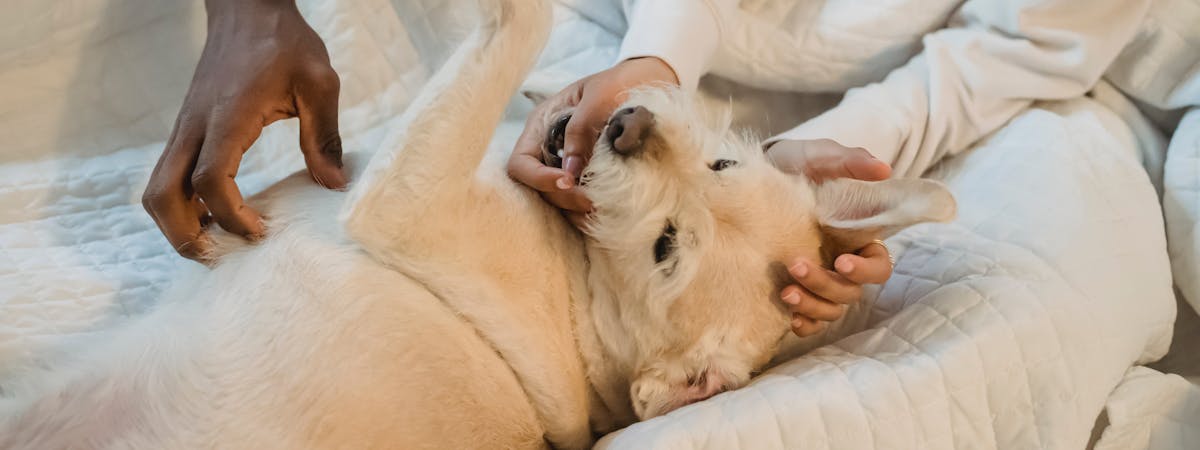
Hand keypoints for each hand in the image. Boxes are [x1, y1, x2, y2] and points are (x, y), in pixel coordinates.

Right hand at [142, 0, 345, 260]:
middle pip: (162, 194)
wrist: (247, 9)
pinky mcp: (187, 129)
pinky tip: (216, 215)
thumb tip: (333, 185)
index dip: (232, 216)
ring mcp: (185, 128)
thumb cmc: (284, 43)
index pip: (211, 179)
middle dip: (183, 235)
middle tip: (220, 256)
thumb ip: (324, 135)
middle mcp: (195, 126)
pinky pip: (170, 175)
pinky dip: (183, 203)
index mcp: (227, 115)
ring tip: (217, 243)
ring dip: (178, 223)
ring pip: (157, 188)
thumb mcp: (319, 83)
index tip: (261, 232)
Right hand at [506, 57, 677, 214]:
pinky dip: (589, 211)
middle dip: (563, 197)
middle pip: (538, 187)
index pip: (521, 162)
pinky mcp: (588, 178)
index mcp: (543, 125)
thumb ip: (581, 128)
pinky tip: (607, 211)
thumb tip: (570, 170)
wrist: (649, 83)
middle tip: (593, 201)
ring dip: (576, 209)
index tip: (568, 181)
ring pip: (558, 199)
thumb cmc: (620, 83)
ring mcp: (568, 165)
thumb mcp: (599, 97)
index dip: (539, 177)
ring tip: (601, 210)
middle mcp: (549, 149)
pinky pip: (579, 202)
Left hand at [767, 139, 893, 335]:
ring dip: (812, 305)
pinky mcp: (795, 289)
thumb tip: (883, 169)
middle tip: (796, 265)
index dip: (866, 269)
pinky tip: (790, 318)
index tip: (842, 261)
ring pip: (831, 308)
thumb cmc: (793, 165)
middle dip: (827, 285)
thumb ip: (849, 161)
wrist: (748, 177)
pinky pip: (810, 321)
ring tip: (786, 292)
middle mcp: (841, 263)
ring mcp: (818, 279)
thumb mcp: (818, 157)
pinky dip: (805, 324)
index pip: (879, 265)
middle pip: (851, 291)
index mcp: (857, 236)